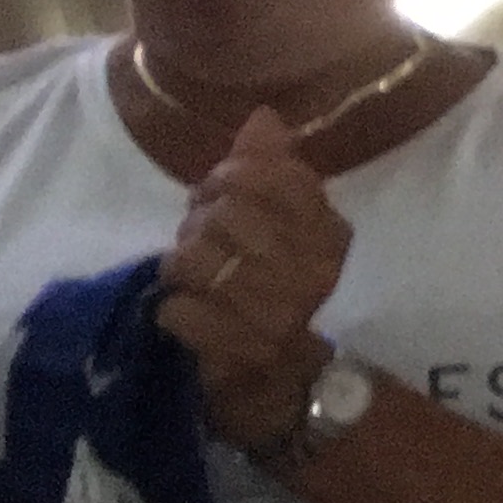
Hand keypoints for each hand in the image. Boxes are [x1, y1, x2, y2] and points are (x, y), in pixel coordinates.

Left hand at [155, 108, 353, 451]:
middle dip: (198, 226)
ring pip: (195, 258)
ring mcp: (276, 313)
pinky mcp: (236, 350)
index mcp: (330, 234)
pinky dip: (173, 310)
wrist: (284, 384)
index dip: (227, 180)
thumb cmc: (277, 293)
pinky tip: (190, 314)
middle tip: (201, 245)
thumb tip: (262, 117)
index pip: (271, 176)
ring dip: (182, 269)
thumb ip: (272, 172)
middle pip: (226, 214)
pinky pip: (178, 308)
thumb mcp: (283, 228)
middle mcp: (312, 270)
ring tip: (195, 281)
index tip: (217, 198)